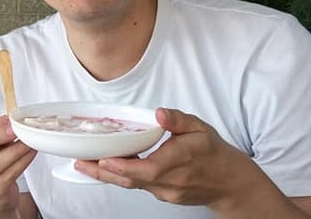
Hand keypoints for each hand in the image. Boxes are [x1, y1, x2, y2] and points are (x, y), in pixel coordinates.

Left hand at [74, 108, 252, 206]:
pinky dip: (121, 177)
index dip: (123, 166)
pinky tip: (107, 167)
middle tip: (81, 161)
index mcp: (180, 161)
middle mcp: (171, 181)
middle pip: (132, 180)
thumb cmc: (214, 153)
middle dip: (104, 171)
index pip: (147, 168)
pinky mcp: (163, 196)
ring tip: (85, 164)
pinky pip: (138, 186)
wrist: (229, 182)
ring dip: (108, 175)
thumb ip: (179, 120)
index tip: (103, 158)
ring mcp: (166, 192)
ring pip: (132, 185)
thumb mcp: (201, 128)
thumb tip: (160, 113)